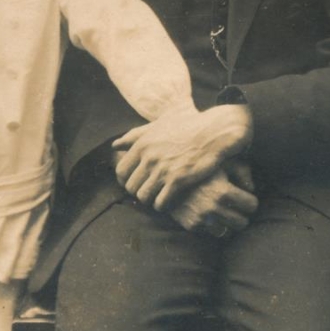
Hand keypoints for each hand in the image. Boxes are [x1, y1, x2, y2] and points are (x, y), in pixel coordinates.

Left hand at [113, 104, 251, 209]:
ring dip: (150, 199)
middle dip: (139, 191)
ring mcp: (163, 170)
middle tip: (150, 190)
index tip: (137, 182)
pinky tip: (170, 200)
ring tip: (159, 196)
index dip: (127, 180)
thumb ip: (135, 135)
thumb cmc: (188, 126)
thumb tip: (115, 145)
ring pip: (143, 197)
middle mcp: (149, 157)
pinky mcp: (178, 181)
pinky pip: (160, 203)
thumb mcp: (159, 125)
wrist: (215, 131)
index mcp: (142, 144)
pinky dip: (163, 205)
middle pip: (131, 187)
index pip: (121, 171)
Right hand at [164, 166, 257, 238]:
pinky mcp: (192, 226)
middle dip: (243, 214)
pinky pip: (213, 233)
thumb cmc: (202, 165)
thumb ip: (242, 171)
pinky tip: (213, 213)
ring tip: (227, 211)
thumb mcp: (223, 161)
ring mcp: (201, 219)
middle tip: (238, 206)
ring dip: (230, 223)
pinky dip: (216, 226)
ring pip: (229, 232)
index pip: (252, 205)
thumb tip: (251, 188)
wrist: (169, 174)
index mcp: (224, 191)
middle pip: (242, 222)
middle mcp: (213, 208)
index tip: (246, 196)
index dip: (251, 200)